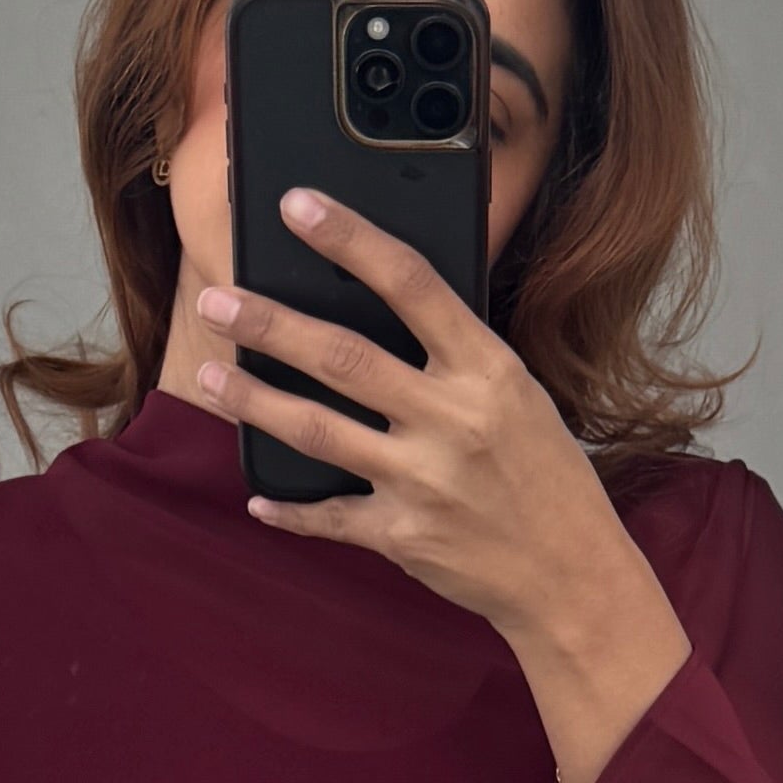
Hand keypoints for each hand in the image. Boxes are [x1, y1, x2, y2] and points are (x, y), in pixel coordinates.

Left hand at [192, 188, 687, 782]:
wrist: (573, 577)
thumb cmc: (547, 477)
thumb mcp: (520, 398)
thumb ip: (457, 359)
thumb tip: (382, 313)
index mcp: (488, 370)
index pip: (411, 284)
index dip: (350, 239)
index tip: (298, 206)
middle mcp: (453, 419)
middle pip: (341, 356)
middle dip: (269, 324)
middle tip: (217, 301)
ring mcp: (423, 480)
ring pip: (316, 428)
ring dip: (253, 401)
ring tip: (208, 375)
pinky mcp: (402, 536)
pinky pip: (327, 515)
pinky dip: (287, 507)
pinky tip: (256, 495)